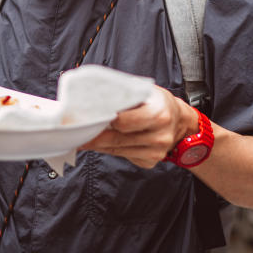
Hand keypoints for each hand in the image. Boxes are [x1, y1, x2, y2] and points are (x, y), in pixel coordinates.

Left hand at [80, 86, 197, 168]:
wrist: (179, 120)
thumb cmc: (157, 102)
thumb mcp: (144, 91)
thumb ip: (123, 95)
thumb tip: (93, 98)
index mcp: (159, 114)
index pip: (123, 122)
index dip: (104, 120)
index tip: (85, 119)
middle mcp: (159, 136)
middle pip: (116, 139)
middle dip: (93, 136)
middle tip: (73, 133)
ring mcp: (156, 152)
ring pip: (117, 150)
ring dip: (98, 145)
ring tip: (81, 137)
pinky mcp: (150, 162)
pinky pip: (123, 156)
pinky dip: (110, 150)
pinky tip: (100, 143)